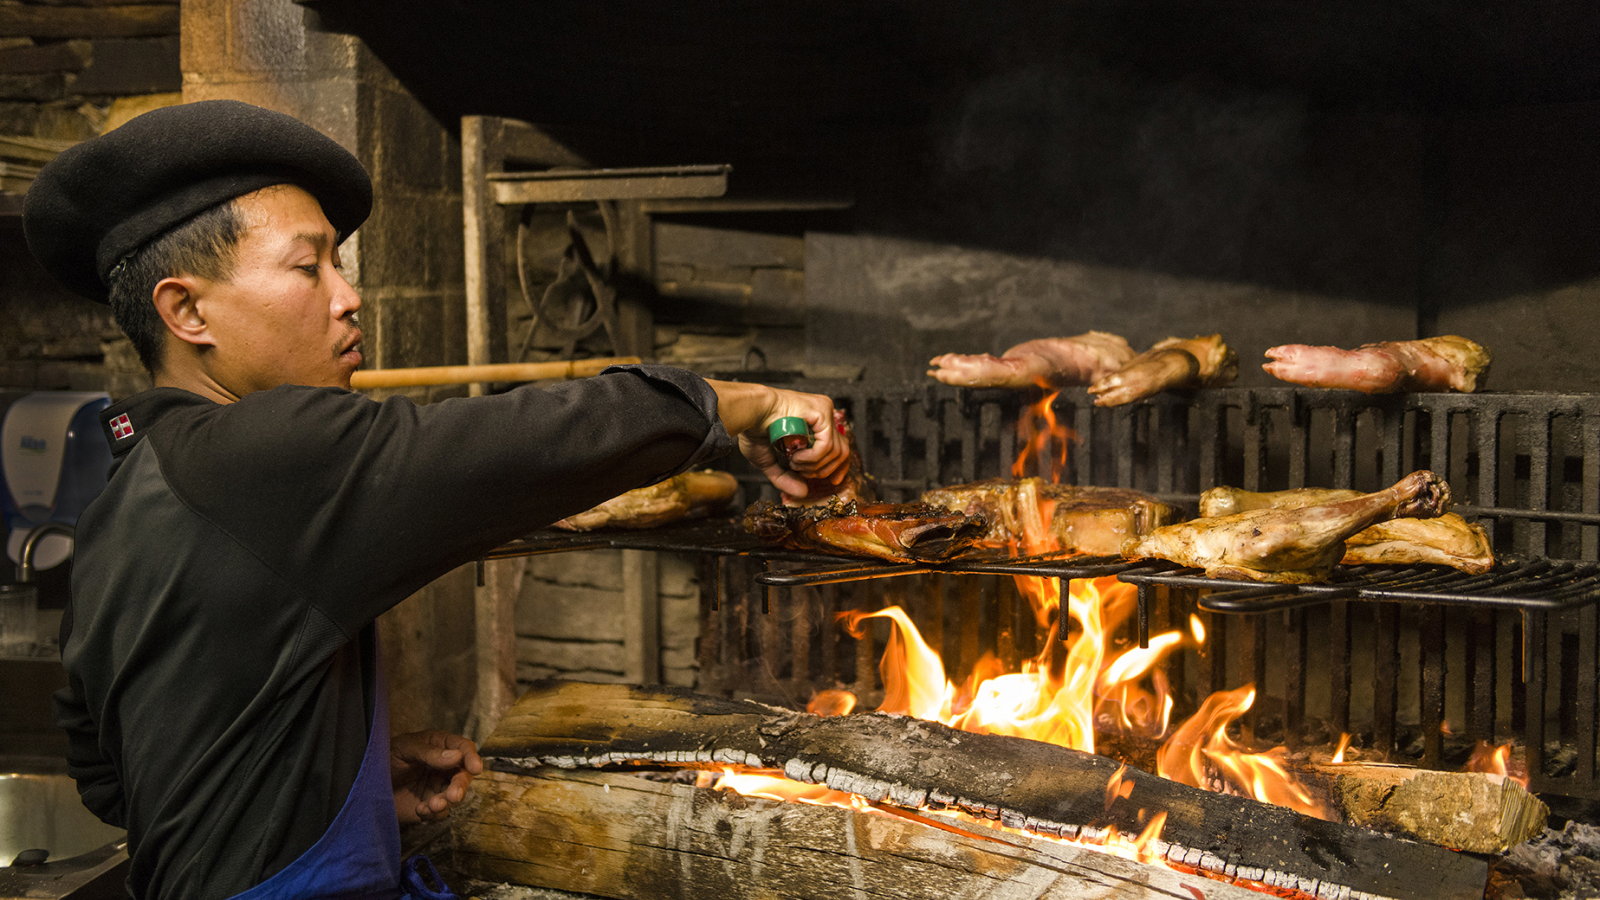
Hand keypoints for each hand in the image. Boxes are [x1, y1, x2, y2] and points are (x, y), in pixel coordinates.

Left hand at [390, 730, 482, 823]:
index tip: (475, 769)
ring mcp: (437, 787)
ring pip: (455, 795)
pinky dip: (434, 813)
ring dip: (447, 802)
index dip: (471, 757)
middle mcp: (443, 766)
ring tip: (431, 805)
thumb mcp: (404, 749)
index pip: (463, 748)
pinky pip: (441, 812)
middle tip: (453, 795)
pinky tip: (420, 810)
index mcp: (439, 746)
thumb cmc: (383, 759)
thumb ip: (429, 752)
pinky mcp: (429, 806)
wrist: (364, 786)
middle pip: (463, 775)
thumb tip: (456, 756)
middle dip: (460, 786)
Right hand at [709, 380, 849, 498]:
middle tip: (804, 474)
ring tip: (794, 462)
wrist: (749, 414)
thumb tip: (803, 493)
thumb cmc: (755, 431)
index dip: (839, 468)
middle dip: (825, 470)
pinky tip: (796, 456)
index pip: (840, 447)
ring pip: (836, 451)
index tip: (833, 481)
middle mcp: (823, 417)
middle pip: (842, 451)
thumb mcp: (771, 462)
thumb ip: (786, 478)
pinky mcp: (822, 411)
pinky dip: (812, 457)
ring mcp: (824, 413)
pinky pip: (827, 444)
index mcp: (814, 426)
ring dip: (813, 465)